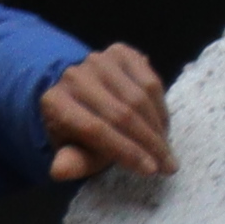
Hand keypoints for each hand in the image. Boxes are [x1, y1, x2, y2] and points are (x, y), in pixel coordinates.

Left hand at [38, 43, 174, 183]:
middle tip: (168, 165)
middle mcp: (74, 76)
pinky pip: (150, 80)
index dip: (126, 151)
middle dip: (149, 143)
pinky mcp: (120, 52)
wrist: (82, 95)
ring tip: (166, 149)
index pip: (95, 129)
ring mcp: (98, 60)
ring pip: (139, 96)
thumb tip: (59, 171)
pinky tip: (162, 126)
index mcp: (55, 103)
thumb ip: (72, 162)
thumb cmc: (78, 132)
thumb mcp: (74, 152)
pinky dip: (161, 106)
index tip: (151, 170)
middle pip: (121, 113)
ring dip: (159, 127)